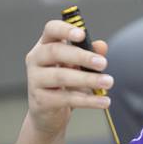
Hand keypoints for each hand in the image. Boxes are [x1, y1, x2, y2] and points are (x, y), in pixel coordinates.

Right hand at [25, 19, 113, 134]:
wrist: (48, 114)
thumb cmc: (64, 83)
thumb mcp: (79, 66)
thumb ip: (90, 54)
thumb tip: (102, 46)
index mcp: (45, 45)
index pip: (51, 29)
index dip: (65, 30)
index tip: (82, 35)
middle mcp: (36, 59)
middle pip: (55, 51)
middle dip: (81, 56)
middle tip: (103, 63)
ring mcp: (35, 80)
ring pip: (61, 76)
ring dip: (88, 79)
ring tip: (108, 82)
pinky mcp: (40, 100)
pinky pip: (66, 98)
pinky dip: (88, 100)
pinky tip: (103, 101)